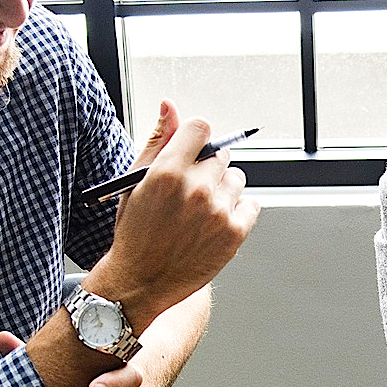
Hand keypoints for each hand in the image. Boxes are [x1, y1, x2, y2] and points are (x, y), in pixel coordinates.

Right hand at [93, 103, 258, 325]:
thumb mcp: (136, 182)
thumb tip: (170, 104)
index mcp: (167, 170)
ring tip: (201, 211)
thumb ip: (157, 140)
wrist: (139, 281)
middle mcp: (196, 188)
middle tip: (189, 192)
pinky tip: (215, 222)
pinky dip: (238, 211)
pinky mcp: (234, 233)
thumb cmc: (135, 230)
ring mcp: (218, 211)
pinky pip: (251, 204)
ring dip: (223, 189)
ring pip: (236, 178)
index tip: (191, 152)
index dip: (195, 139)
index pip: (201, 127)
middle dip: (206, 168)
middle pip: (220, 154)